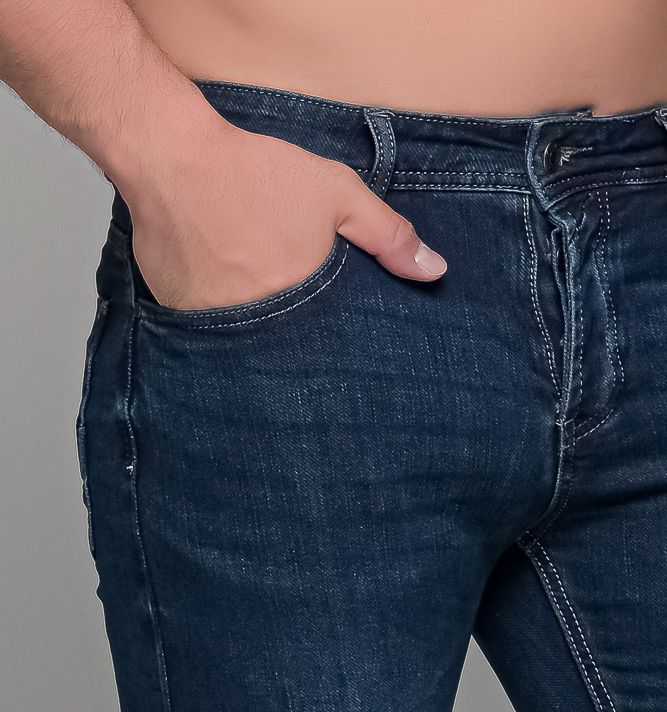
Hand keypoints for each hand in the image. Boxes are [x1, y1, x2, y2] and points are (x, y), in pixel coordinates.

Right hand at [126, 119, 446, 311]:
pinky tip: (214, 276)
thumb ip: (386, 235)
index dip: (329, 335)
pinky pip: (202, 322)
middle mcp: (252, 326)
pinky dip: (212, 308)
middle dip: (287, 328)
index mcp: (297, 305)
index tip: (327, 323)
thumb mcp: (336, 194)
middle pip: (280, 344)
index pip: (324, 343)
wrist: (172, 158)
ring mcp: (208, 323)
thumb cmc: (256, 174)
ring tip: (244, 282)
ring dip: (249, 319)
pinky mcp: (173, 312)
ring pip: (239, 335)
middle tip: (278, 291)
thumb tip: (434, 271)